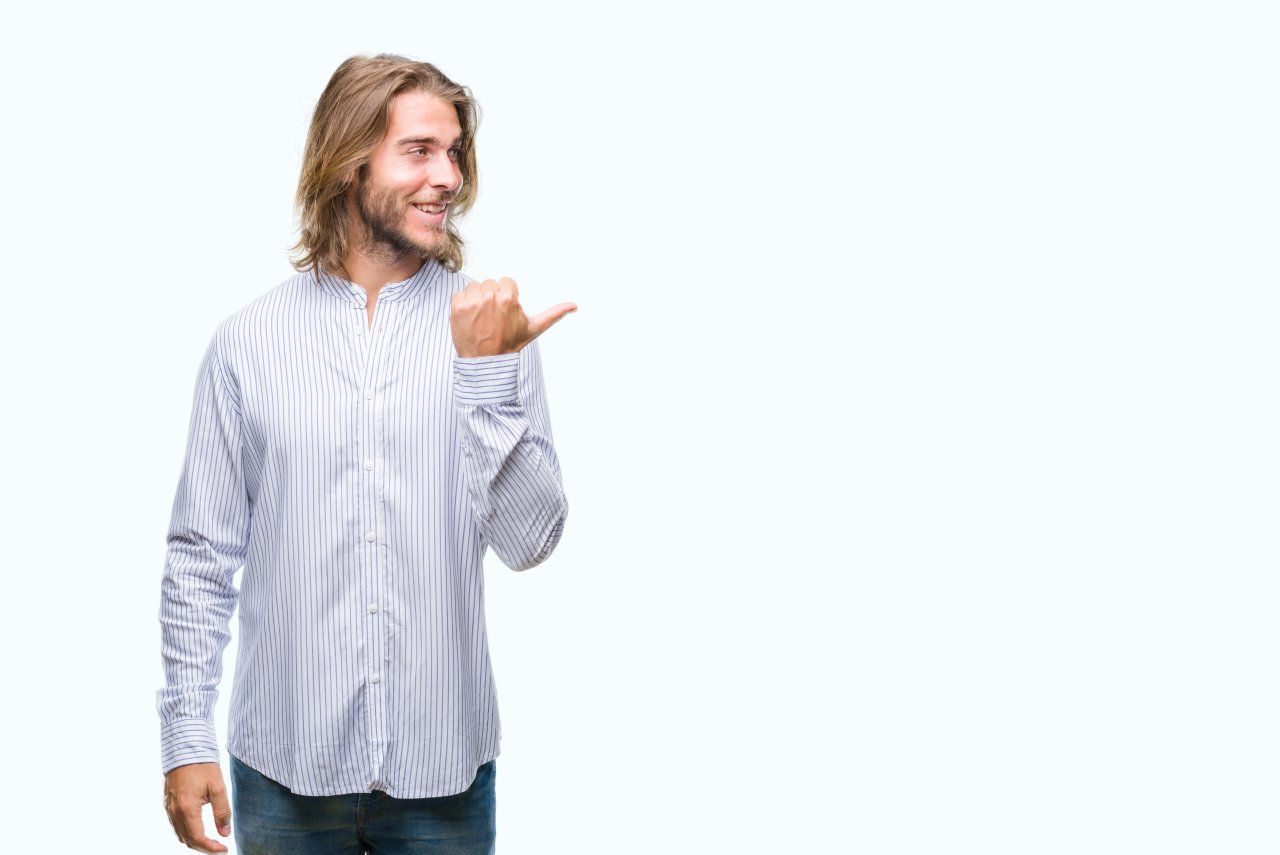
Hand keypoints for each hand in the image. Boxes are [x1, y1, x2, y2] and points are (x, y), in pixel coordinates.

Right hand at [163, 762, 231, 852]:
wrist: (186, 749)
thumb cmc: (203, 766)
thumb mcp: (218, 787)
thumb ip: (222, 811)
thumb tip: (225, 833)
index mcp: (187, 808)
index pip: (197, 838)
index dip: (211, 848)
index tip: (224, 849)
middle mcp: (175, 811)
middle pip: (187, 840)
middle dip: (204, 847)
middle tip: (220, 847)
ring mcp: (169, 808)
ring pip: (180, 834)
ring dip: (195, 841)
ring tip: (212, 840)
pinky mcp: (168, 803)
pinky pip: (176, 825)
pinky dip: (187, 832)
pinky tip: (199, 829)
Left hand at [451, 276, 575, 357]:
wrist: (487, 362)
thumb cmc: (511, 344)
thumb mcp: (534, 328)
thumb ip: (554, 314)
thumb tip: (575, 306)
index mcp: (509, 297)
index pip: (506, 282)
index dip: (506, 296)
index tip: (505, 312)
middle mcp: (490, 296)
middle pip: (490, 283)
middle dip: (492, 297)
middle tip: (493, 317)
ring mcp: (472, 302)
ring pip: (474, 287)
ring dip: (476, 299)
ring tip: (481, 318)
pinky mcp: (456, 308)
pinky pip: (459, 294)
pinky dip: (462, 305)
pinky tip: (470, 319)